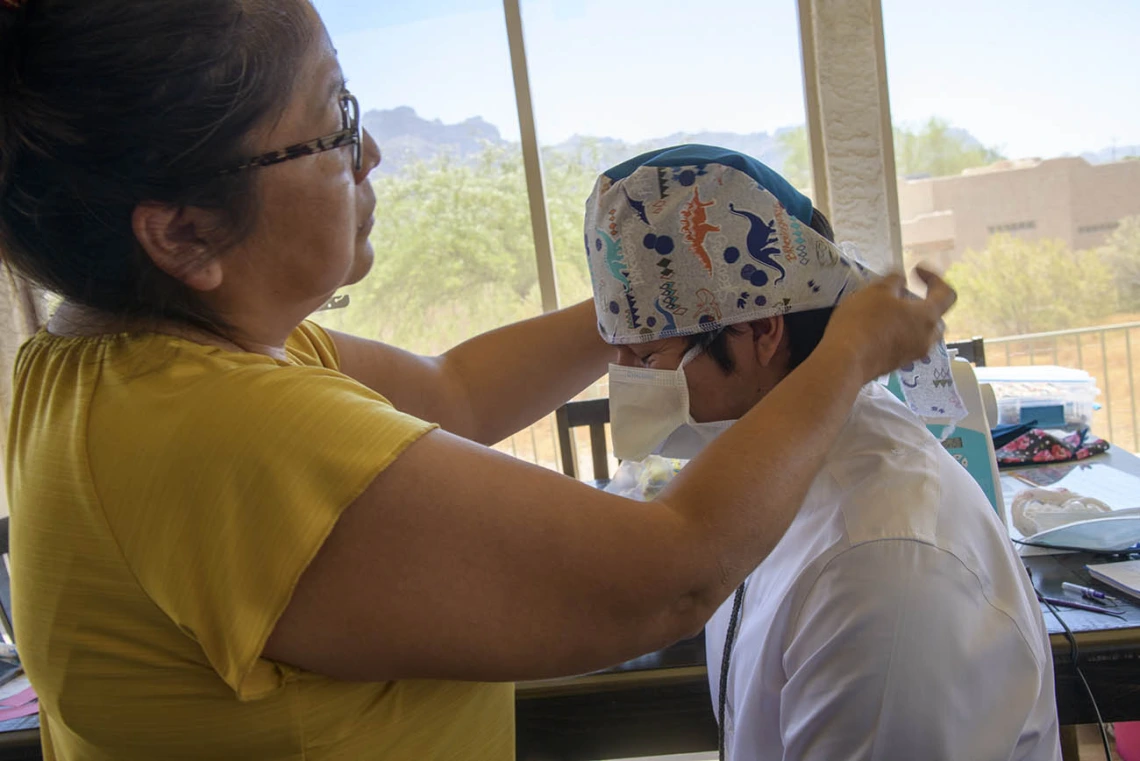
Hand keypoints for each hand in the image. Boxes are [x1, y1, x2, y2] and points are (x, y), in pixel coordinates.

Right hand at [821, 267, 956, 382]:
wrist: (845, 361)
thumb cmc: (863, 321)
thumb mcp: (876, 291)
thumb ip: (894, 281)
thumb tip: (901, 282)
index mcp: (928, 316)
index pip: (946, 294)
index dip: (934, 278)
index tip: (914, 271)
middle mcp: (926, 338)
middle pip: (936, 318)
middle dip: (923, 304)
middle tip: (902, 296)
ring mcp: (912, 355)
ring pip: (921, 334)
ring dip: (911, 321)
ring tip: (890, 314)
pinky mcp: (896, 365)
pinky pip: (905, 345)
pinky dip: (898, 335)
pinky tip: (878, 330)